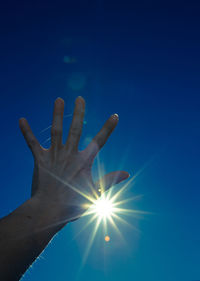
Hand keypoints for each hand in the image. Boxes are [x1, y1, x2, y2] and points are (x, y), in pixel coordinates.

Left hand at [19, 97, 128, 224]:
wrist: (49, 211)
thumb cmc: (73, 204)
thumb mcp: (95, 193)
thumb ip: (110, 180)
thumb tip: (127, 173)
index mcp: (84, 161)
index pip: (100, 141)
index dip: (108, 128)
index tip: (115, 115)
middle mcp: (69, 154)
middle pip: (76, 129)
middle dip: (79, 113)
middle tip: (79, 99)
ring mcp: (54, 155)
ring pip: (56, 131)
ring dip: (57, 115)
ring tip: (58, 100)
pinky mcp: (40, 159)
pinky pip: (32, 143)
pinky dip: (27, 132)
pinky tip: (21, 119)